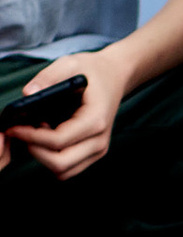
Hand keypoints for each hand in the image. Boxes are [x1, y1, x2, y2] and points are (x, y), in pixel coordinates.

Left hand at [5, 47, 122, 182]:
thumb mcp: (69, 64)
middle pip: (60, 163)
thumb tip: (27, 94)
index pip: (59, 141)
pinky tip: (48, 137)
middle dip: (35, 151)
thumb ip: (48, 77)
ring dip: (43, 156)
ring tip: (37, 133)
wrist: (114, 77)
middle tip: (22, 132)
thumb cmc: (92, 72)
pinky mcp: (93, 153)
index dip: (31, 136)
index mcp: (96, 120)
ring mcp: (98, 150)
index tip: (14, 127)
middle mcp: (100, 140)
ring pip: (63, 171)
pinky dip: (52, 158)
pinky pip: (68, 168)